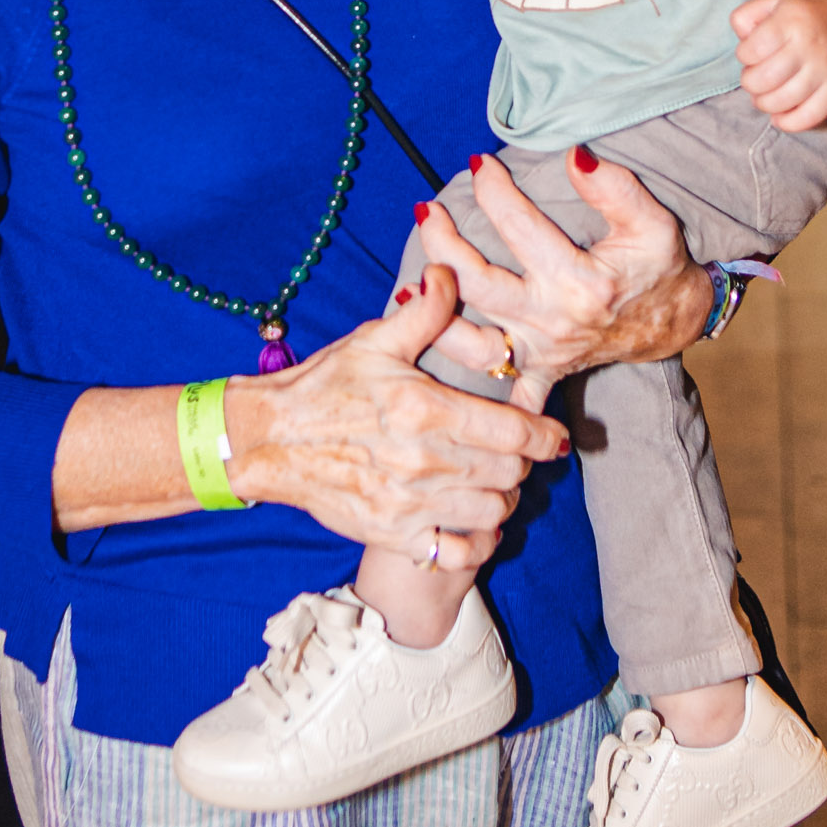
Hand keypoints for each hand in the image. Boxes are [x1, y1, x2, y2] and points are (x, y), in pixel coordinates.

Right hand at [227, 265, 568, 573]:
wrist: (269, 440)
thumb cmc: (324, 386)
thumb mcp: (374, 340)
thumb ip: (424, 311)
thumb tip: (451, 274)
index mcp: (425, 410)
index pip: (513, 432)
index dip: (546, 435)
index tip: (557, 435)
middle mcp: (423, 461)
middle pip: (510, 473)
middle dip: (525, 462)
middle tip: (518, 451)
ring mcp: (408, 504)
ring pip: (492, 511)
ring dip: (504, 497)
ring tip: (496, 481)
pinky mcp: (393, 534)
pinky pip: (458, 553)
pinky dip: (477, 540)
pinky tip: (473, 521)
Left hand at [411, 149, 712, 406]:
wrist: (674, 322)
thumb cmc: (658, 268)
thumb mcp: (652, 223)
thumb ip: (615, 188)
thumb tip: (573, 156)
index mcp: (580, 283)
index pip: (519, 228)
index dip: (494, 190)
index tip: (480, 164)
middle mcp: (554, 321)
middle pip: (478, 285)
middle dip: (443, 245)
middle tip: (428, 211)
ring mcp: (543, 352)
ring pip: (473, 344)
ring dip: (435, 316)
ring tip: (411, 285)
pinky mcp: (541, 371)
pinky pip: (499, 390)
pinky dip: (467, 385)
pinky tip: (433, 355)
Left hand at [731, 0, 826, 130]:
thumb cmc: (805, 16)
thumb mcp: (774, 2)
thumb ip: (746, 15)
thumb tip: (743, 40)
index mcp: (791, 21)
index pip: (750, 51)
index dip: (744, 55)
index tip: (752, 52)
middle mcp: (809, 46)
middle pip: (762, 80)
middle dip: (750, 82)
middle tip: (757, 76)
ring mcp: (826, 70)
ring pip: (781, 102)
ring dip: (764, 103)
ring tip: (766, 94)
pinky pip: (808, 118)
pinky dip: (787, 123)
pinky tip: (779, 116)